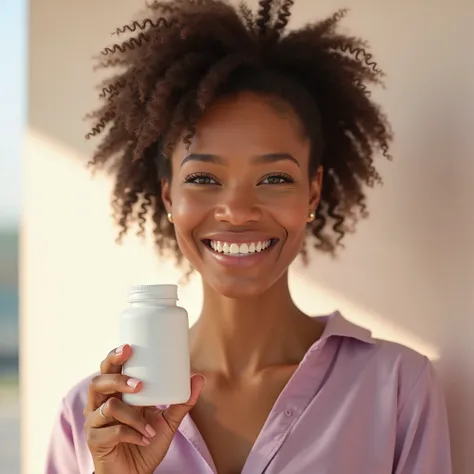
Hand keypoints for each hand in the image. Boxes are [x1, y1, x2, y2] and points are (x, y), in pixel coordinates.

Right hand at [83, 344, 203, 473]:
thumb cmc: (146, 443)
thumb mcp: (167, 421)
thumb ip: (180, 402)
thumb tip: (199, 378)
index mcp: (115, 394)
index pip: (109, 369)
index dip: (114, 356)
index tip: (129, 347)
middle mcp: (100, 405)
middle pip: (98, 382)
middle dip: (118, 378)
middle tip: (139, 384)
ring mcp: (94, 423)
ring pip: (108, 406)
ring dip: (133, 415)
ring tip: (150, 426)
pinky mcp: (94, 442)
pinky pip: (111, 431)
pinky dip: (131, 434)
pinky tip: (143, 439)